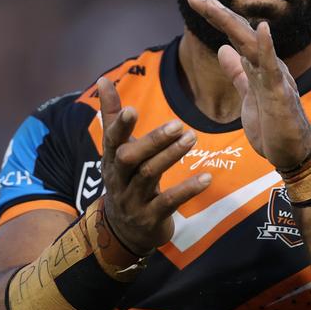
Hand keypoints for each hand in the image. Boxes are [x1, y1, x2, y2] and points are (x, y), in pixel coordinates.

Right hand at [97, 77, 211, 254]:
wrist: (124, 231)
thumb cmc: (125, 179)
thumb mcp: (116, 149)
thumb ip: (112, 115)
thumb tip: (103, 78)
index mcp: (110, 159)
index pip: (112, 140)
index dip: (120, 126)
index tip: (133, 109)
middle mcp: (118, 179)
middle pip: (130, 158)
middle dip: (153, 141)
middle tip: (179, 124)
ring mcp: (133, 200)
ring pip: (150, 176)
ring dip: (171, 156)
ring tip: (192, 138)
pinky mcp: (151, 218)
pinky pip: (169, 202)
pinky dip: (188, 189)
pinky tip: (207, 177)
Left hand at [187, 0, 310, 168]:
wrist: (294, 153)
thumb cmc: (273, 125)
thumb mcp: (247, 94)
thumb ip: (237, 72)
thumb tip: (222, 49)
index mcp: (257, 64)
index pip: (234, 34)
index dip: (215, 16)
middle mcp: (267, 64)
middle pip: (239, 32)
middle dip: (216, 12)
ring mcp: (274, 76)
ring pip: (251, 44)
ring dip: (231, 23)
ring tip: (211, 5)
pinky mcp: (280, 93)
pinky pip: (273, 68)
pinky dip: (268, 47)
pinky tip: (263, 28)